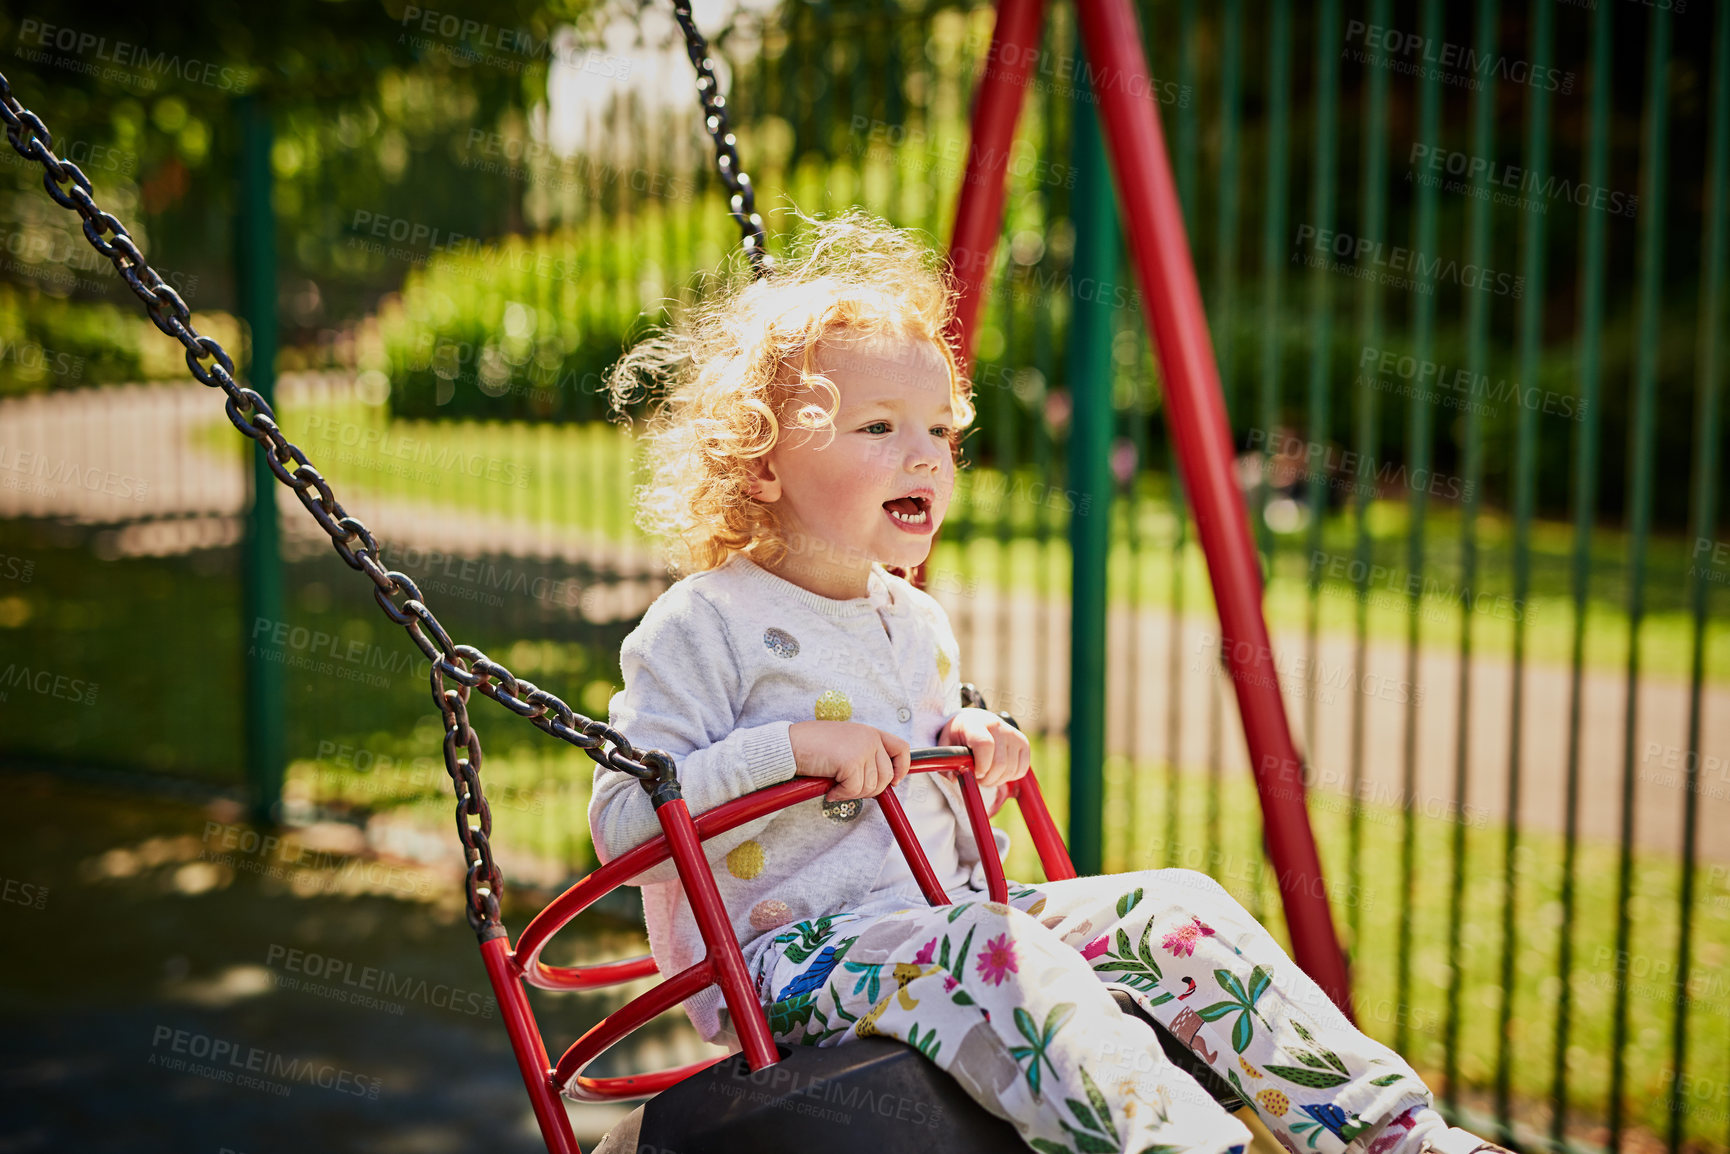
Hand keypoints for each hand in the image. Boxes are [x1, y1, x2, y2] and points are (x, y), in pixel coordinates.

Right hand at [789, 721, 910, 802]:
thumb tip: (882, 781)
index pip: (902, 749)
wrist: (790, 745)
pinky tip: (830, 789)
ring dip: (853, 793)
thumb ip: (864, 755)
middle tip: (850, 789)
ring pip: (871, 786)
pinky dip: (841, 795)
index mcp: (870, 732)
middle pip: (886, 776)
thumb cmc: (812, 746)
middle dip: (870, 790)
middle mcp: (869, 738)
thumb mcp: (846, 744)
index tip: (893, 781)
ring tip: (836, 786)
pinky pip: (854, 790)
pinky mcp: (850, 762)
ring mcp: (861, 749)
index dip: (901, 768)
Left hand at [938, 708, 1030, 790]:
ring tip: (986, 773)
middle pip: (1000, 763)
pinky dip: (1010, 777)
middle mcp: (997, 726)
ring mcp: (1013, 734)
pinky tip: (998, 772)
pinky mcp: (1023, 742)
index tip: (973, 772)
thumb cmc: (958, 735)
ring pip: (1010, 770)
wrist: (974, 720)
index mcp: (975, 724)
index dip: (981, 766)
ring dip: (997, 780)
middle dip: (987, 779)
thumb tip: (955, 779)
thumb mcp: (946, 745)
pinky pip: (1021, 770)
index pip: (985, 745)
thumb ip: (946, 763)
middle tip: (978, 777)